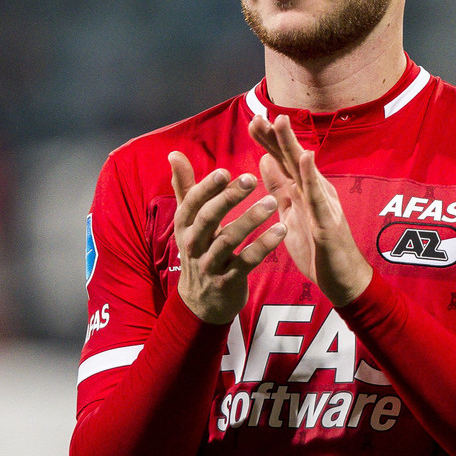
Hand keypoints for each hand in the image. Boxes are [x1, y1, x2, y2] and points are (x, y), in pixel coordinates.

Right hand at [169, 151, 285, 324]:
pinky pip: (247, 261)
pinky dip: (264, 245)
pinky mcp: (228, 281)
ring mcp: (210, 264)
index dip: (207, 187)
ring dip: (250, 219)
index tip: (225, 171)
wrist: (201, 302)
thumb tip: (174, 153)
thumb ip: (184, 187)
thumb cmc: (199, 250)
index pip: (192, 203)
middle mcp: (194, 244)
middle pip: (208, 218)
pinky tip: (281, 230)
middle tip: (251, 179)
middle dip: (229, 198)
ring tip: (272, 202)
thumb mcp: (188, 221)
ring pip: (229, 240)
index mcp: (185, 226)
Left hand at [248, 114, 372, 305]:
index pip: (282, 161)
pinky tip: (307, 158)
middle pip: (292, 159)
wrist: (341, 280)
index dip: (268, 141)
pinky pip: (318, 197)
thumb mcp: (290, 214)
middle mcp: (314, 191)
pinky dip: (311, 176)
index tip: (253, 121)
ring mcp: (323, 204)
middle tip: (261, 115)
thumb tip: (264, 160)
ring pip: (305, 171)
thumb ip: (279, 188)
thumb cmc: (316, 247)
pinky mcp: (327, 222)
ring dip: (292, 146)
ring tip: (281, 122)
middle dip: (276, 136)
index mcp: (303, 190)